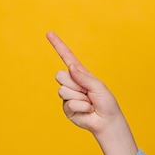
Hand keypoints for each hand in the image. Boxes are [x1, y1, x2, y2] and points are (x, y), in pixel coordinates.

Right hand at [46, 31, 136, 154]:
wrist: (106, 121)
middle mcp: (72, 82)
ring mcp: (68, 95)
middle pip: (60, 75)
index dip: (58, 45)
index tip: (49, 33)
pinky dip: (80, 107)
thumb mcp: (98, 86)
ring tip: (89, 102)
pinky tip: (87, 110)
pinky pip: (68, 103)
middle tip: (87, 92)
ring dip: (79, 98)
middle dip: (75, 84)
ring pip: (63, 90)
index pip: (67, 57)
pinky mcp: (66, 108)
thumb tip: (70, 66)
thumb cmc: (106, 102)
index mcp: (81, 73)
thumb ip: (84, 77)